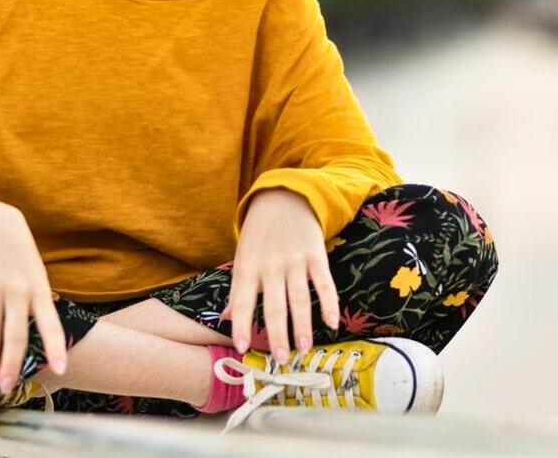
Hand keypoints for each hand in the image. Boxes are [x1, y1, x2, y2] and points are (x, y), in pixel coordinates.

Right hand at [0, 200, 66, 390]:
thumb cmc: (19, 255)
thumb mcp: (36, 274)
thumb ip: (36, 304)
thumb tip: (37, 340)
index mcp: (38, 289)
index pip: (50, 323)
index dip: (55, 347)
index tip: (60, 370)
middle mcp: (18, 290)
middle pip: (15, 334)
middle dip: (10, 363)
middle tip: (6, 387)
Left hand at [224, 188, 339, 357]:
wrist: (283, 198)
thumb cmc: (259, 235)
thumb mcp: (242, 259)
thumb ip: (237, 290)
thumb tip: (225, 319)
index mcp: (247, 268)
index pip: (241, 302)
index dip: (240, 325)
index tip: (241, 348)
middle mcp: (270, 267)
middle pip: (273, 306)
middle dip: (277, 334)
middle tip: (281, 359)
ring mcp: (294, 261)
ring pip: (299, 298)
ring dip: (302, 324)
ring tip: (304, 347)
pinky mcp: (315, 255)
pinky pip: (323, 283)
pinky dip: (328, 303)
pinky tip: (331, 322)